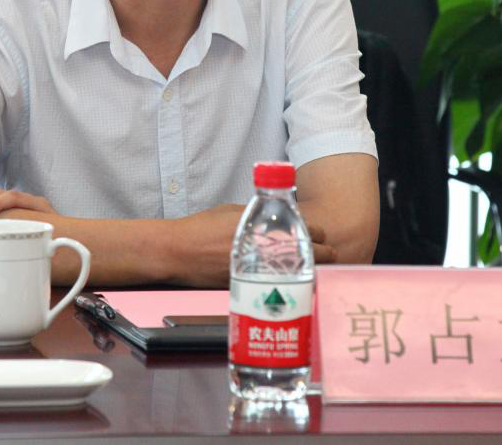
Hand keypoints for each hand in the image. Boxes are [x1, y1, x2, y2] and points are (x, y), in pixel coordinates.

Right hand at [168, 205, 336, 285]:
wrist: (178, 251)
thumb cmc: (202, 228)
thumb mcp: (236, 212)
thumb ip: (261, 216)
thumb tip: (279, 220)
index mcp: (269, 229)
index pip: (312, 231)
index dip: (318, 234)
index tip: (317, 236)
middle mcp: (271, 252)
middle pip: (318, 256)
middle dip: (323, 256)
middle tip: (320, 257)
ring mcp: (263, 273)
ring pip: (304, 276)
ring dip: (309, 273)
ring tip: (307, 272)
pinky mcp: (253, 290)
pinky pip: (282, 288)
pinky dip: (287, 285)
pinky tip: (286, 285)